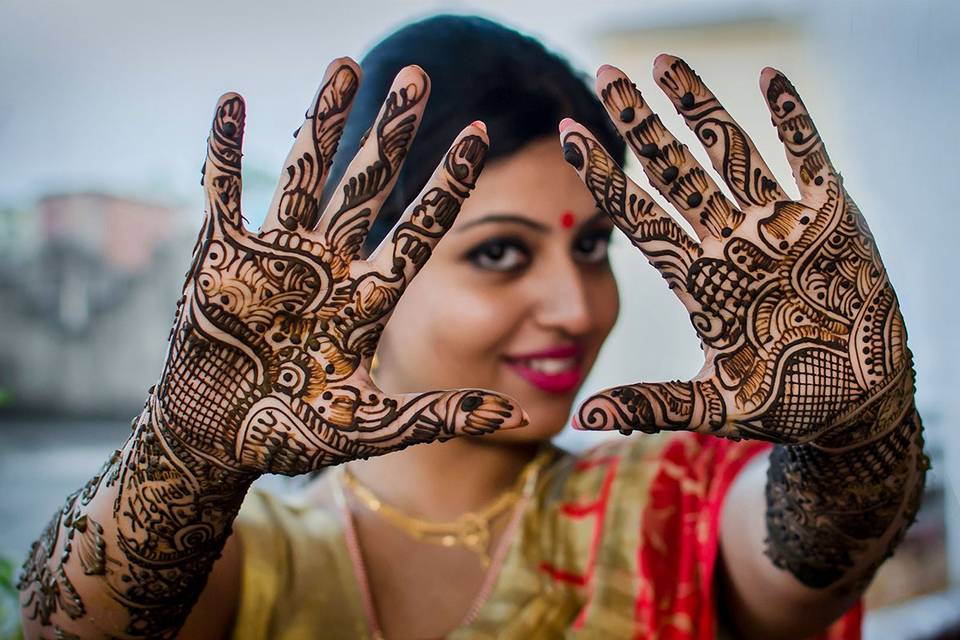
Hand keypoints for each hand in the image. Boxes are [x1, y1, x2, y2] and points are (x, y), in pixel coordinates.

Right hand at [155, 59, 525, 475]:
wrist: (216, 440)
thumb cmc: (289, 435)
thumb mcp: (368, 426)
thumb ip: (435, 416)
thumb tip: (512, 412)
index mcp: (363, 300)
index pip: (416, 231)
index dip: (448, 186)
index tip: (480, 136)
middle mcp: (326, 267)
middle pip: (366, 188)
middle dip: (390, 133)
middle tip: (418, 76)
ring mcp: (274, 258)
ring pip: (304, 174)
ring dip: (322, 121)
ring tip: (345, 65)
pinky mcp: (220, 258)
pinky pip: (222, 193)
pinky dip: (224, 152)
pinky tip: (231, 103)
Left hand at [561, 56, 911, 444]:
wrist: (857, 402)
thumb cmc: (786, 404)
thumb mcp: (714, 403)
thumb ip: (651, 403)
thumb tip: (585, 415)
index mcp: (700, 278)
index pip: (640, 217)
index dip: (604, 178)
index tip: (566, 138)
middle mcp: (731, 242)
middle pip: (676, 172)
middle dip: (640, 124)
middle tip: (606, 74)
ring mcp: (778, 226)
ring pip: (732, 153)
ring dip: (701, 108)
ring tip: (665, 62)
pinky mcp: (830, 221)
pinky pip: (810, 160)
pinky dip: (794, 121)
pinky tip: (771, 78)